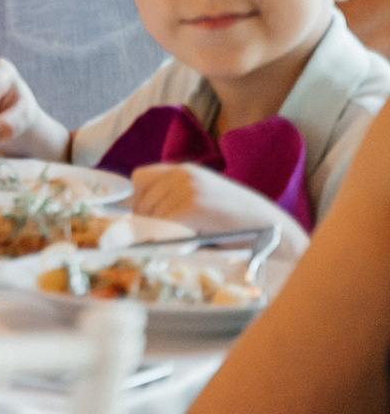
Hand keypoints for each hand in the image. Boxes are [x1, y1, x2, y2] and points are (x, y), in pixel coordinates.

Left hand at [130, 164, 308, 262]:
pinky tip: (191, 244)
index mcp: (185, 169)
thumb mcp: (206, 199)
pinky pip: (163, 226)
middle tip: (175, 238)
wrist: (278, 234)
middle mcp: (183, 174)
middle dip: (150, 223)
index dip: (142, 202)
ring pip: (150, 216)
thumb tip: (135, 220)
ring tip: (190, 241)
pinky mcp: (193, 207)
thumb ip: (175, 199)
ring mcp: (188, 189)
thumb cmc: (241, 224)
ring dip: (162, 234)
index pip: (140, 179)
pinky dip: (170, 239)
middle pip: (141, 202)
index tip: (152, 220)